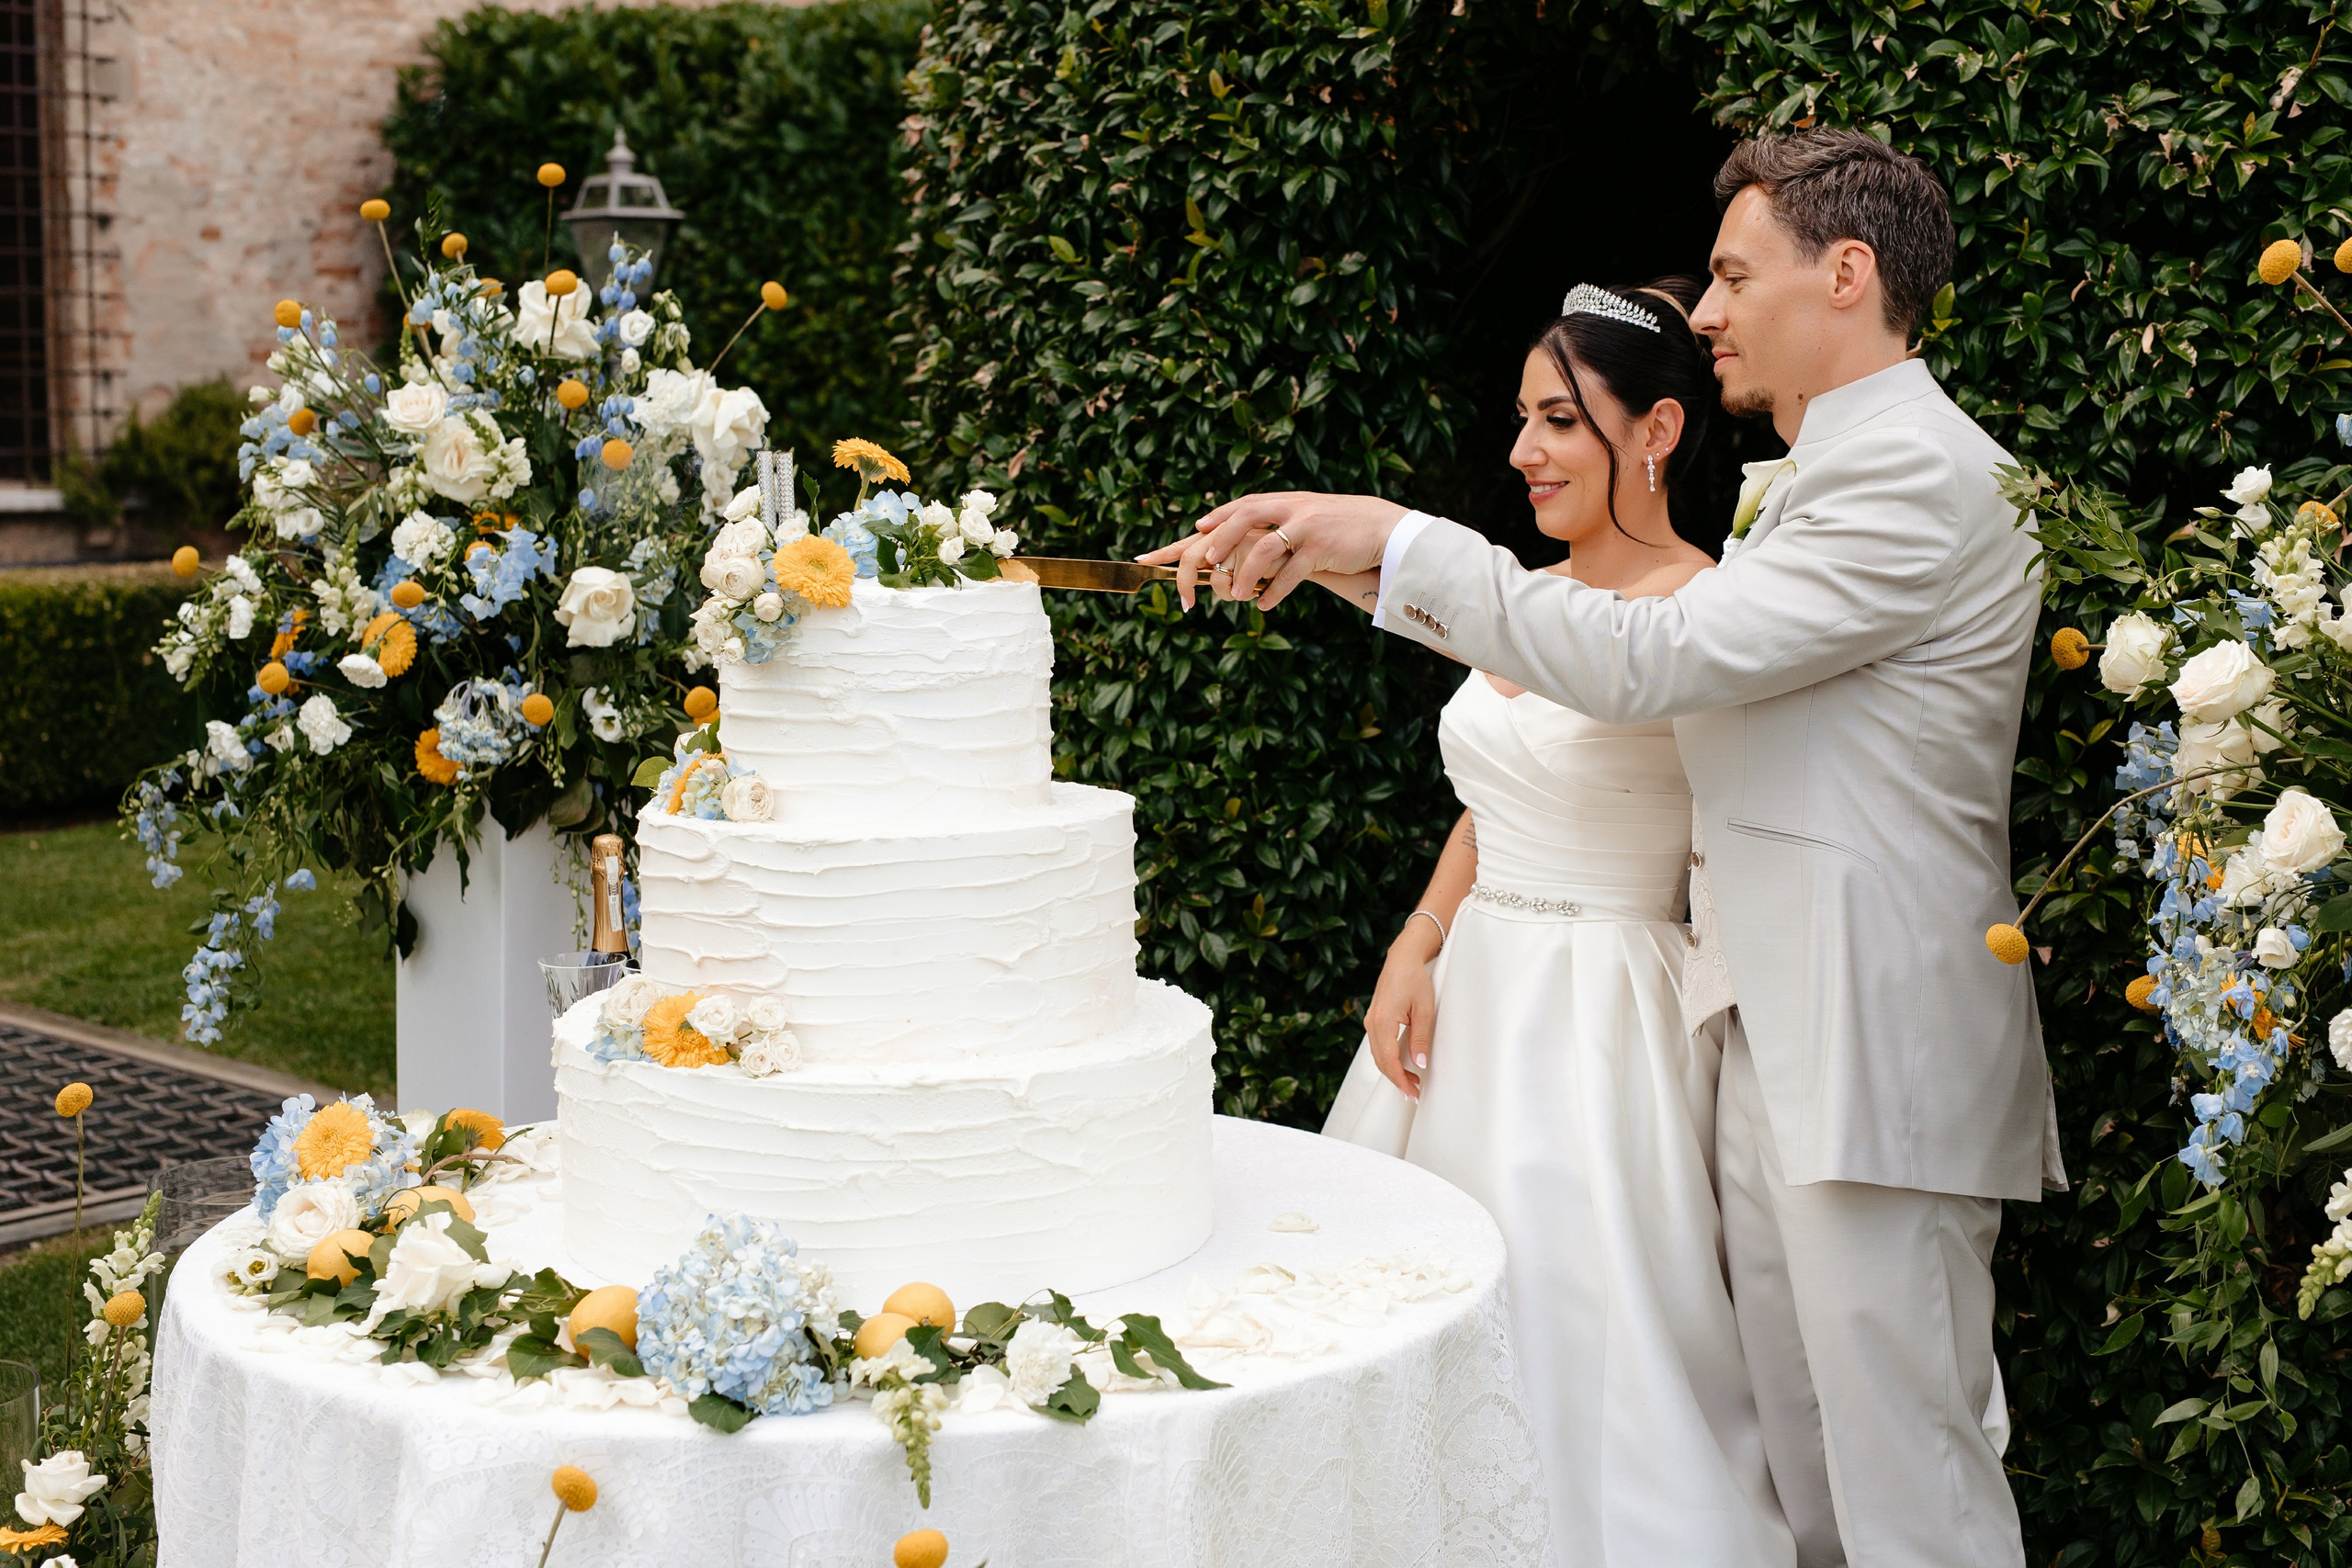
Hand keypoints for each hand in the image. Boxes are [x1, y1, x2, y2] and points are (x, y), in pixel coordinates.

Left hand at [1136, 491, 1408, 610]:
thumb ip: (1274, 526)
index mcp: (1282, 503)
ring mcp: (1306, 528)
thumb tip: (1241, 543)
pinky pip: (1292, 573)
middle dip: (1222, 540)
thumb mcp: (1303, 520)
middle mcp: (1291, 509)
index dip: (1216, 518)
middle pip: (1246, 518)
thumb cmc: (1335, 530)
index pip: (1241, 506)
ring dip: (1245, 574)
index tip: (1192, 531)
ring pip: (1266, 549)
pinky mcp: (1322, 549)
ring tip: (1233, 597)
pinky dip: (1274, 592)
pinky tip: (1262, 605)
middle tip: (1205, 563)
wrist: (1380, 529)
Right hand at [1363, 925, 1439, 1099]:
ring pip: (1378, 1056)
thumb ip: (1420, 1039)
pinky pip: (1378, 1046)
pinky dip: (1388, 1059)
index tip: (1412, 1093)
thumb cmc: (1415, 981)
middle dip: (1397, 1080)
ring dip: (1392, 1071)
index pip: (1389, 1061)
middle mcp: (1372, 1024)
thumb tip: (1420, 1065)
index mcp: (1383, 1022)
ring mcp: (1370, 1022)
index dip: (1400, 1080)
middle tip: (1414, 1093)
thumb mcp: (1424, 1011)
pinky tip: (1401, 1065)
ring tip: (1411, 1082)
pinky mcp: (1373, 1020)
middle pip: (1381, 1062)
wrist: (1402, 960)